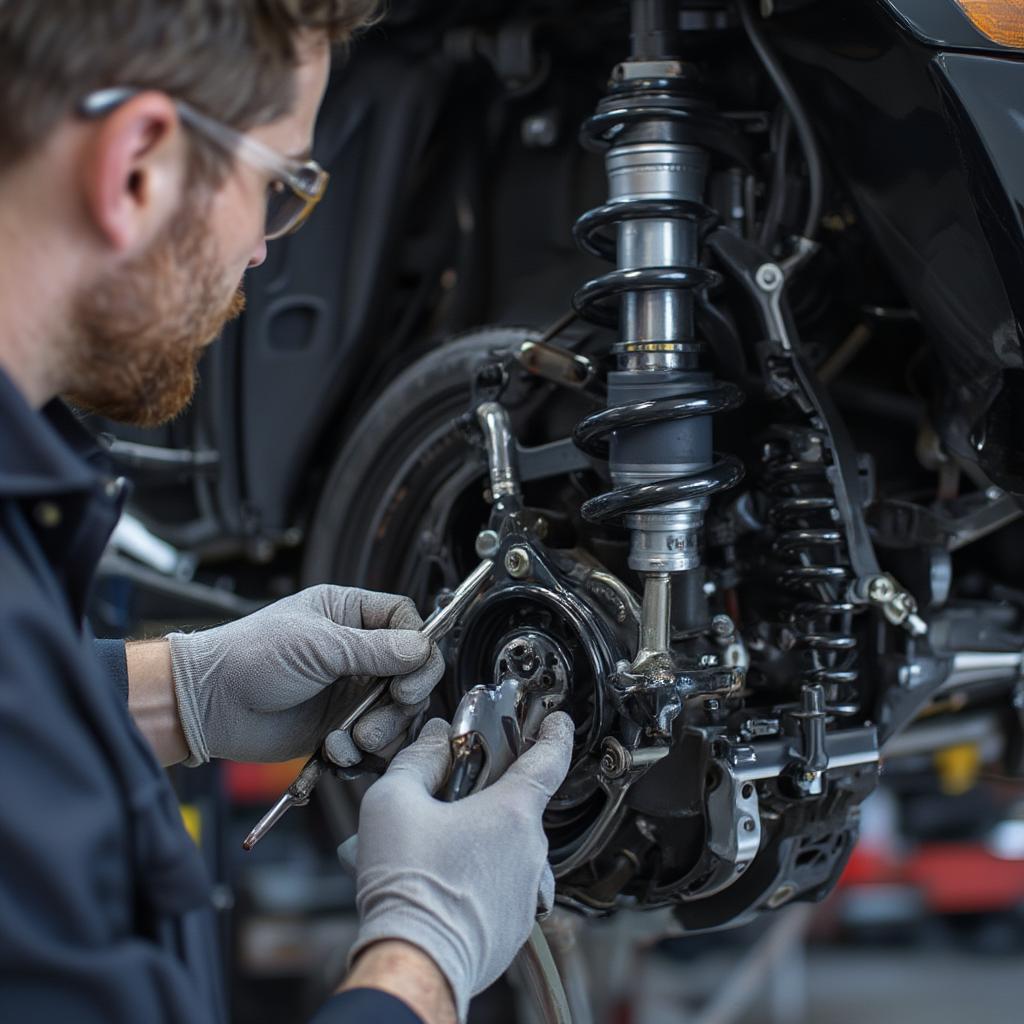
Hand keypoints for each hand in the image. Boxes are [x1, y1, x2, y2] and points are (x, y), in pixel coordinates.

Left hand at [166, 585, 443, 764]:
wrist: (209, 706)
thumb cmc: (251, 657)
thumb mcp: (319, 646)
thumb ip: (375, 649)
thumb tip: (422, 649)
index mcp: (350, 614)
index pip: (407, 622)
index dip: (418, 647)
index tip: (411, 673)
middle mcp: (356, 652)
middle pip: (411, 672)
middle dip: (404, 697)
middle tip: (393, 706)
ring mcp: (350, 692)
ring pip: (397, 713)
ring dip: (383, 730)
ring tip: (353, 738)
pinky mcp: (341, 727)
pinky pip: (374, 744)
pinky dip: (363, 754)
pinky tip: (337, 751)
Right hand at [348, 713, 573, 1022]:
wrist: (415, 962)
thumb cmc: (408, 885)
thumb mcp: (393, 801)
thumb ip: (417, 759)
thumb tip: (434, 738)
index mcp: (512, 812)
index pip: (549, 759)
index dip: (554, 734)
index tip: (557, 722)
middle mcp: (531, 850)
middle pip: (515, 807)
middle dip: (484, 799)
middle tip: (444, 802)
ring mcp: (527, 891)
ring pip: (508, 850)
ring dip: (480, 844)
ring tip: (434, 854)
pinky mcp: (515, 926)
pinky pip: (504, 888)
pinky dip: (480, 881)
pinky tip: (444, 886)